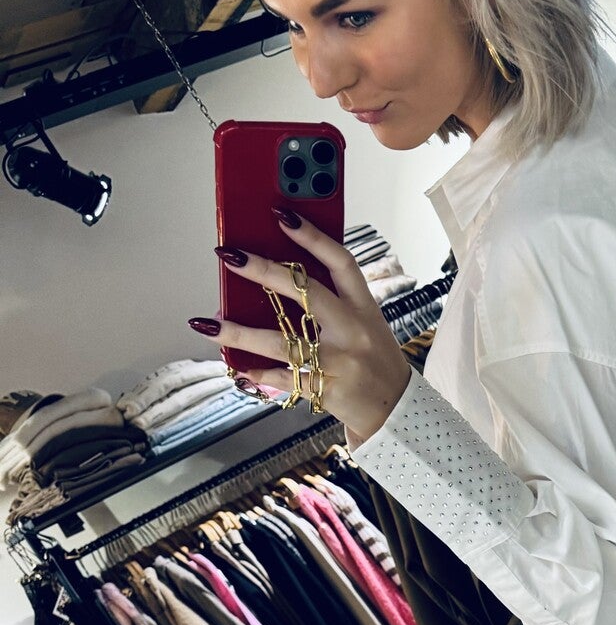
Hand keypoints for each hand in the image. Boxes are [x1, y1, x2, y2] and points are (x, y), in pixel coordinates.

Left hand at [192, 207, 411, 445]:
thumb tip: (281, 277)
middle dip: (264, 271)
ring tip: (208, 324)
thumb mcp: (366, 324)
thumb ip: (335, 302)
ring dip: (240, 333)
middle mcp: (353, 330)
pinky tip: (239, 368)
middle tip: (230, 256)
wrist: (398, 409)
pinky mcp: (328, 390)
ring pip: (282, 342)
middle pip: (306, 293)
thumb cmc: (375, 361)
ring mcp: (340, 361)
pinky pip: (286, 379)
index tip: (282, 215)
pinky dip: (259, 374)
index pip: (340, 262)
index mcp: (364, 307)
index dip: (312, 237)